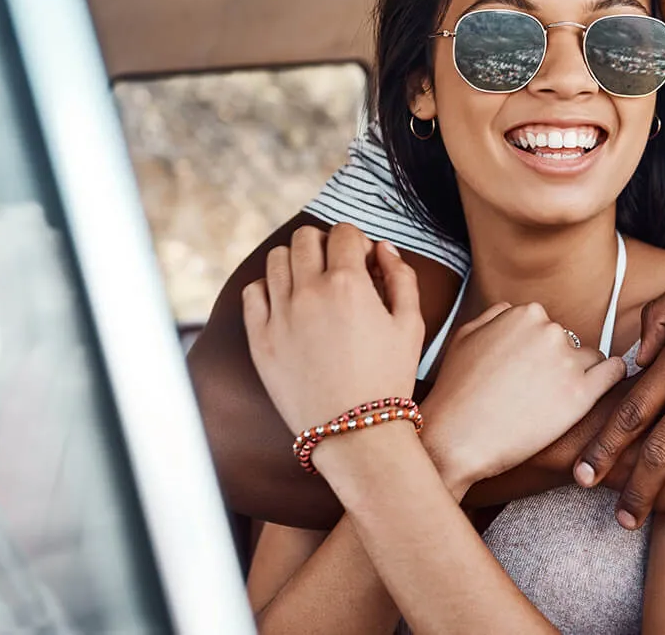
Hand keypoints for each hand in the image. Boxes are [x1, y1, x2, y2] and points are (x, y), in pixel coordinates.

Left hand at [242, 223, 423, 435]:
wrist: (356, 432)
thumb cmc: (390, 378)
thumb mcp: (411, 324)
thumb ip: (402, 276)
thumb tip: (383, 248)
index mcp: (349, 284)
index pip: (344, 232)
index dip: (357, 242)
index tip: (363, 262)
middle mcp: (309, 292)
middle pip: (305, 237)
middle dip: (324, 244)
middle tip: (336, 268)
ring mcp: (280, 315)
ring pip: (276, 259)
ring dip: (296, 261)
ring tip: (311, 284)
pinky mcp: (260, 339)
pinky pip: (253, 292)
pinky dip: (268, 288)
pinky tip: (287, 303)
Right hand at [422, 302, 627, 489]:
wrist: (455, 438)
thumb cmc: (456, 391)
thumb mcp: (466, 336)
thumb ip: (496, 316)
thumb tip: (515, 312)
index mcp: (525, 313)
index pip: (546, 326)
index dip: (537, 352)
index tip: (527, 372)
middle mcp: (550, 331)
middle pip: (569, 342)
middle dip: (557, 363)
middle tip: (534, 392)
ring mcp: (568, 362)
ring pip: (590, 359)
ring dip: (579, 375)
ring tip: (554, 400)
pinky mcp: (582, 395)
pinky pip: (613, 373)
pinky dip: (611, 377)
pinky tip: (601, 387)